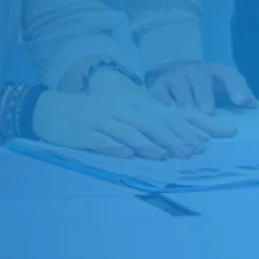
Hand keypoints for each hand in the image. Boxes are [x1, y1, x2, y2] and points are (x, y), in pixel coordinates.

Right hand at [34, 85, 232, 159]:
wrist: (52, 108)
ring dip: (147, 143)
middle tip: (193, 151)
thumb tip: (175, 139)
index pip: (164, 116)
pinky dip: (114, 146)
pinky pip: (101, 140)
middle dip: (173, 137)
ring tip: (164, 154)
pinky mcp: (85, 132)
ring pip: (129, 131)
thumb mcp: (121, 112)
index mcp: (133, 104)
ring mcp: (102, 119)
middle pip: (151, 123)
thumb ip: (145, 123)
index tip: (205, 141)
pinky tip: (126, 154)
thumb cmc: (92, 113)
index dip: (185, 128)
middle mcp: (121, 109)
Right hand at [145, 61, 256, 113]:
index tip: (243, 102)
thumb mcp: (223, 84)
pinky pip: (160, 95)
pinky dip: (164, 106)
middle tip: (208, 112)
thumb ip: (239, 92)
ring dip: (184, 103)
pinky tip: (169, 118)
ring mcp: (174, 77)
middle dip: (204, 95)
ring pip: (179, 87)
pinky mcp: (158, 86)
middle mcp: (193, 71)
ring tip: (189, 119)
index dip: (236, 87)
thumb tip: (252, 104)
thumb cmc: (205, 85)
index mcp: (214, 71)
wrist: (175, 74)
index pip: (227, 74)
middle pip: (200, 79)